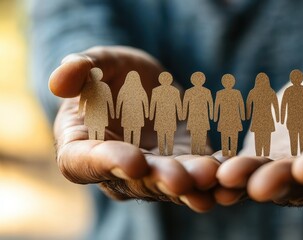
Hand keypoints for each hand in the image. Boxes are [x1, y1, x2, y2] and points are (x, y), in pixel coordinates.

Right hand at [51, 46, 218, 211]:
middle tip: (181, 178)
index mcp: (80, 146)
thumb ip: (80, 68)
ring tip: (209, 177)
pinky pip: (193, 178)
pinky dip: (209, 178)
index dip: (109, 164)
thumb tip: (58, 82)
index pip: (85, 163)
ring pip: (167, 185)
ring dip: (189, 185)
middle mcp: (114, 169)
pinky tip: (226, 175)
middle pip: (134, 181)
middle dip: (159, 179)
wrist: (144, 86)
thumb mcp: (98, 63)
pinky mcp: (180, 167)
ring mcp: (149, 172)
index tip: (134, 160)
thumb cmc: (112, 75)